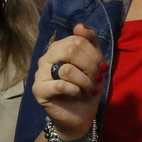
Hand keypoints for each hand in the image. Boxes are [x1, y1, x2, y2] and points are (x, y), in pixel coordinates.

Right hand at [32, 24, 103, 139]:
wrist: (79, 115)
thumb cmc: (86, 88)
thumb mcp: (94, 63)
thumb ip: (90, 43)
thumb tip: (80, 26)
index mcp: (58, 48)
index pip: (77, 39)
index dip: (94, 53)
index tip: (102, 68)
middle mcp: (46, 58)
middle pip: (70, 50)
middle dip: (90, 66)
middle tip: (97, 78)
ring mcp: (40, 74)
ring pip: (67, 69)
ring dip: (85, 81)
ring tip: (90, 89)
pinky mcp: (38, 90)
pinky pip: (60, 85)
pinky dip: (75, 90)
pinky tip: (78, 95)